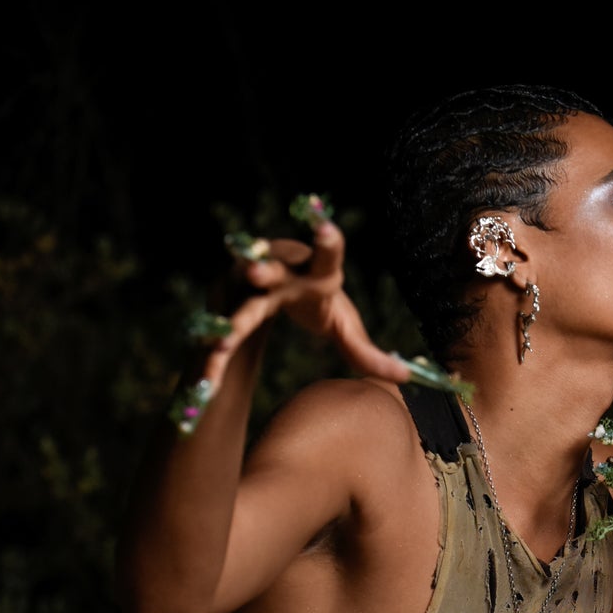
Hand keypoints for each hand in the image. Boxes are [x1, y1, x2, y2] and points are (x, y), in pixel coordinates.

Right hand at [200, 219, 405, 394]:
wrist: (269, 290)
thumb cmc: (315, 303)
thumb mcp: (343, 326)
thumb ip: (367, 353)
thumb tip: (406, 378)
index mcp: (316, 274)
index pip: (326, 256)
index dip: (326, 242)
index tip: (327, 229)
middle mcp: (280, 273)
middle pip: (271, 274)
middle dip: (262, 273)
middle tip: (256, 274)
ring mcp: (248, 289)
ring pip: (238, 310)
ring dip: (227, 327)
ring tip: (219, 350)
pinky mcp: (227, 308)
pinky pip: (220, 337)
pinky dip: (213, 360)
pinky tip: (206, 382)